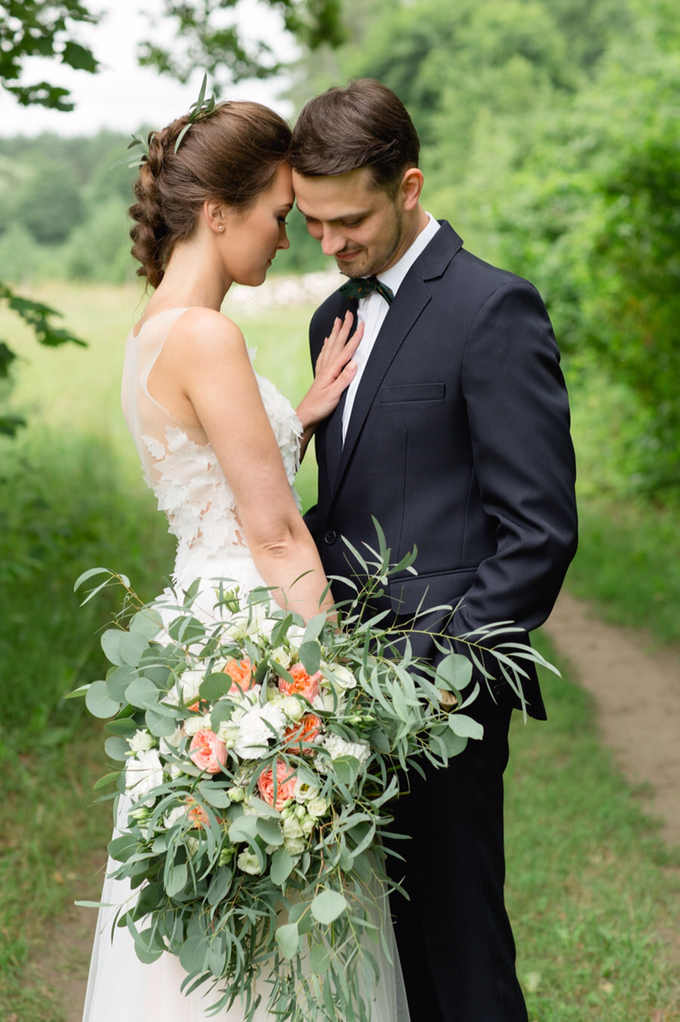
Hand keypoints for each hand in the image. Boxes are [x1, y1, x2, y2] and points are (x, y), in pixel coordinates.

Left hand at [297, 311, 362, 432]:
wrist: (306, 416)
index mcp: (331, 370)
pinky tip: (327, 342)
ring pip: (330, 346)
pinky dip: (327, 346)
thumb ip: (345, 379)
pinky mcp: (321, 375)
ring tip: (338, 321)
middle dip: (344, 328)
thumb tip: (355, 363)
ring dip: (335, 333)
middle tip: (348, 313)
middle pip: (337, 343)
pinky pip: (324, 355)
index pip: (346, 351)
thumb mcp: (334, 395)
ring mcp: (323, 370)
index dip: (355, 337)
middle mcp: (326, 367)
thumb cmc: (320, 407)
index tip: (362, 325)